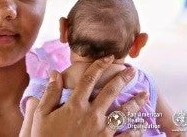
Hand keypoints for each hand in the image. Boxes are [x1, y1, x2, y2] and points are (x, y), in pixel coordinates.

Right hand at [30, 56, 148, 136]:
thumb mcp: (41, 115)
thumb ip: (50, 93)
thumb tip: (54, 73)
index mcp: (75, 105)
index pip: (89, 79)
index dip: (99, 65)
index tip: (108, 57)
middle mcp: (91, 114)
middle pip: (111, 91)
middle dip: (123, 79)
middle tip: (132, 71)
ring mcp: (101, 130)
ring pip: (123, 112)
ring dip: (135, 103)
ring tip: (144, 95)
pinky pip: (126, 136)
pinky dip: (135, 131)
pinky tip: (141, 126)